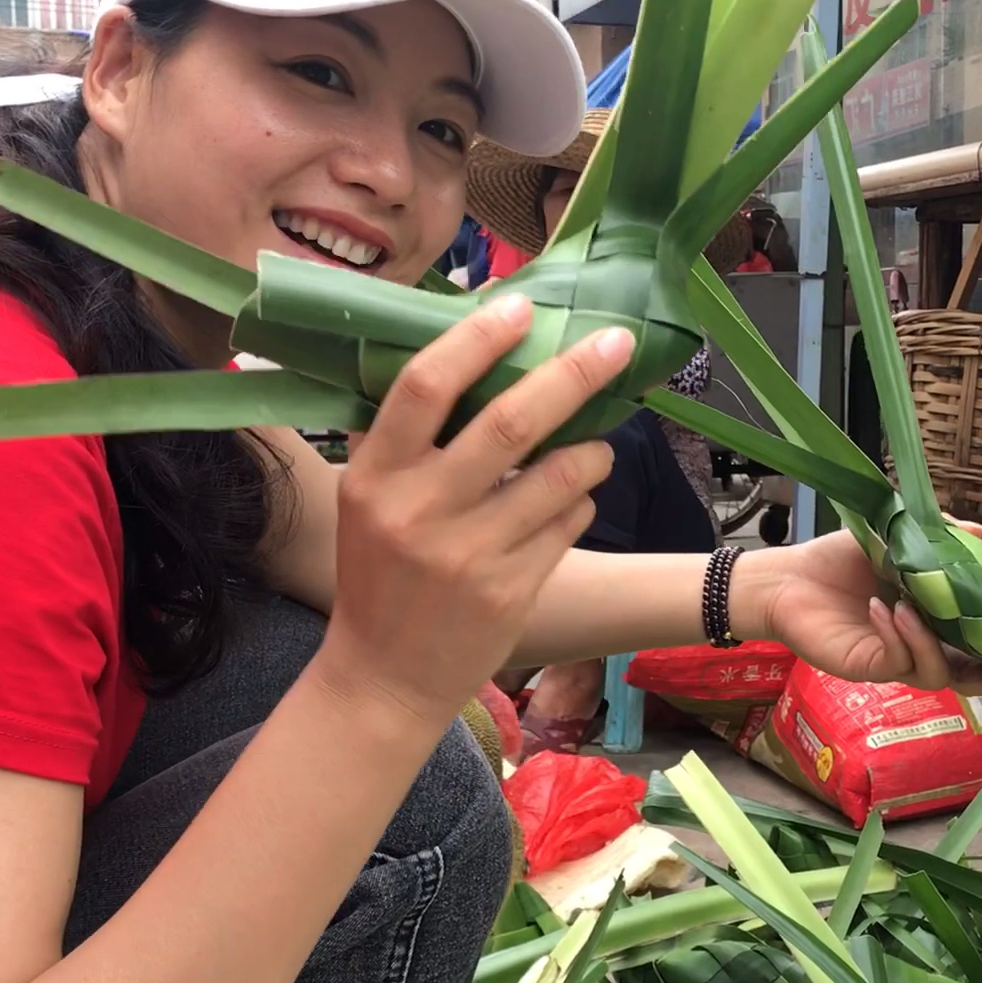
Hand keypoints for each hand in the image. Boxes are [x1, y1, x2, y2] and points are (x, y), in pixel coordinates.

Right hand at [320, 294, 634, 722]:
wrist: (384, 677)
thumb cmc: (379, 573)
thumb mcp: (367, 500)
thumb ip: (403, 438)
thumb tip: (469, 350)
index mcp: (376, 476)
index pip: (424, 386)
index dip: (477, 339)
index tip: (520, 305)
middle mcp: (420, 511)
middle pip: (512, 421)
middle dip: (573, 373)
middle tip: (614, 340)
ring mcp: (469, 555)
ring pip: (559, 474)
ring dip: (591, 449)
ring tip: (595, 444)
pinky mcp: (511, 591)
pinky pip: (568, 523)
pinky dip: (579, 500)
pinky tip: (568, 501)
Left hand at [734, 523, 981, 696]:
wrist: (789, 578)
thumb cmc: (840, 561)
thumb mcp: (896, 539)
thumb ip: (941, 538)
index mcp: (929, 621)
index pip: (973, 644)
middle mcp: (915, 646)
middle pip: (962, 675)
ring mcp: (891, 659)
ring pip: (932, 671)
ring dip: (929, 641)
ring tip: (912, 608)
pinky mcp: (866, 666)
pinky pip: (894, 660)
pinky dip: (896, 635)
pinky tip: (882, 608)